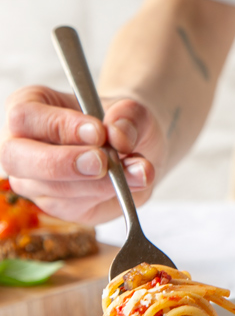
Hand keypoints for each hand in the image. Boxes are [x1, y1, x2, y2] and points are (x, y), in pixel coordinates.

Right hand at [0, 86, 166, 224]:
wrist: (132, 147)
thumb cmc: (118, 121)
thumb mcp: (132, 110)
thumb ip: (129, 117)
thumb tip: (119, 136)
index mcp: (28, 108)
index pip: (25, 116)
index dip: (60, 125)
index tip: (98, 132)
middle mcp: (21, 146)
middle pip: (16, 158)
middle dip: (62, 162)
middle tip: (102, 162)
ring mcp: (33, 181)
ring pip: (51, 189)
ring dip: (98, 183)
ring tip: (136, 169)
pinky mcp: (55, 206)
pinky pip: (73, 207)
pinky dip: (107, 195)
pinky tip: (131, 183)